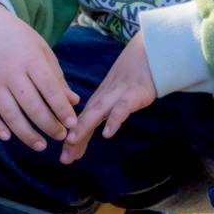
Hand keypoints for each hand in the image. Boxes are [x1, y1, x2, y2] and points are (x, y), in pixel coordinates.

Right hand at [0, 0, 79, 151]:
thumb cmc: (18, 40)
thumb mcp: (41, 51)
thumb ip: (56, 77)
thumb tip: (74, 102)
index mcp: (30, 59)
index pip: (49, 88)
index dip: (61, 108)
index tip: (72, 124)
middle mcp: (10, 72)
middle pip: (31, 105)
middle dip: (48, 125)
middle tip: (61, 137)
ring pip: (9, 114)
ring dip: (26, 133)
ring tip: (41, 145)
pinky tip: (8, 137)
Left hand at [62, 31, 155, 164]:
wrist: (149, 54)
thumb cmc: (132, 77)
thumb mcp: (116, 95)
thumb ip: (105, 111)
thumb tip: (95, 129)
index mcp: (99, 100)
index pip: (82, 122)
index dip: (73, 139)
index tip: (65, 157)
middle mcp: (104, 98)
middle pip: (85, 119)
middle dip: (73, 138)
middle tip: (64, 158)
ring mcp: (117, 95)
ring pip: (98, 113)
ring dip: (84, 127)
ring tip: (72, 141)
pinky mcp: (133, 95)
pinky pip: (122, 109)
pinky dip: (114, 120)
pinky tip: (108, 134)